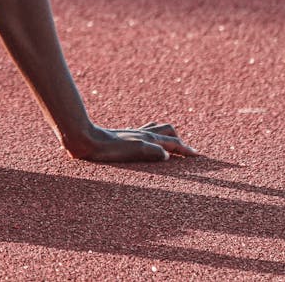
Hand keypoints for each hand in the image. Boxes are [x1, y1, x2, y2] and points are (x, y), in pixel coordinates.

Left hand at [67, 122, 198, 162]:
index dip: (186, 150)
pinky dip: (152, 134)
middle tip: (186, 151)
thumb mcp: (134, 151)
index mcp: (149, 138)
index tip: (198, 156)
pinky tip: (146, 140)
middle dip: (179, 140)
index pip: (173, 144)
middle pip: (168, 131)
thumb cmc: (109, 148)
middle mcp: (143, 133)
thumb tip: (168, 156)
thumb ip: (153, 151)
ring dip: (167, 135)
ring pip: (156, 129)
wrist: (86, 139)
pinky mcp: (124, 135)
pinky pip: (143, 132)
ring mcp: (133, 133)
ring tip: (171, 142)